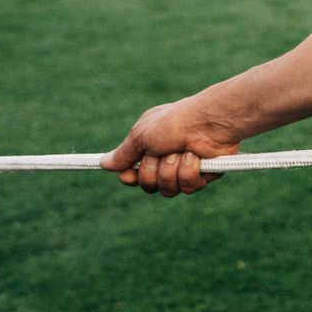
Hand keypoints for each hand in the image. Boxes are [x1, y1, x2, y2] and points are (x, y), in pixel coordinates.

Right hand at [100, 98, 242, 196]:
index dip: (131, 178)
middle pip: (148, 185)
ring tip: (182, 151)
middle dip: (152, 170)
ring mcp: (186, 168)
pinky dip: (189, 171)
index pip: (135, 174)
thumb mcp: (141, 135)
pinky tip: (196, 157)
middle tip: (162, 153)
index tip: (129, 176)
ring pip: (168, 189)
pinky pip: (189, 187)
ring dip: (171, 170)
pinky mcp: (205, 175)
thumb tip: (103, 163)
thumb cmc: (174, 123)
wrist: (208, 122)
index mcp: (152, 148)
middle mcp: (167, 160)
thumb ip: (124, 153)